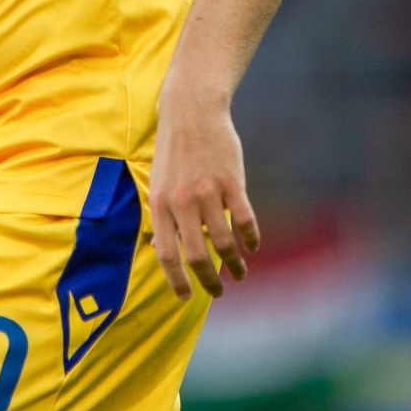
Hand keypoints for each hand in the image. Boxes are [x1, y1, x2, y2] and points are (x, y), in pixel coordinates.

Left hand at [148, 92, 260, 300]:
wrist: (191, 112)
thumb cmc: (174, 152)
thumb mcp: (158, 184)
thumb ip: (162, 217)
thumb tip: (161, 253)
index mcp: (160, 205)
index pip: (166, 255)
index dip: (176, 281)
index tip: (185, 298)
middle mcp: (182, 202)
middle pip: (197, 256)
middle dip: (208, 281)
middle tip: (218, 292)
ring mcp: (208, 192)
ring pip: (224, 242)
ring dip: (234, 264)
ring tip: (239, 273)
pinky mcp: (232, 182)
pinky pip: (244, 220)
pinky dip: (250, 238)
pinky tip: (252, 246)